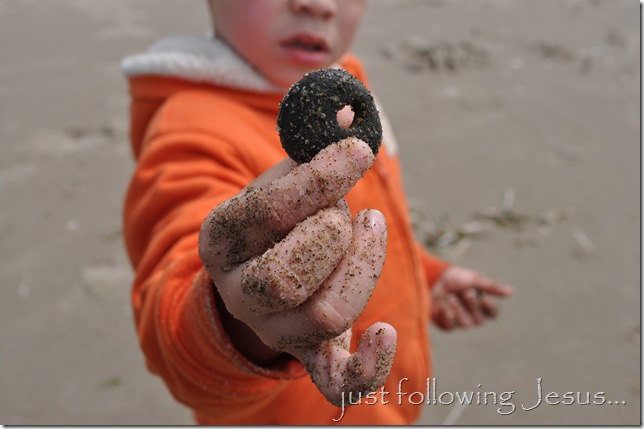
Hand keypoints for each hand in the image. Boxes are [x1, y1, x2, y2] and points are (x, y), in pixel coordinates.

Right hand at [198, 137, 395, 406]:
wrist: (258, 272)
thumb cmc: (276, 219)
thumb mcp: (279, 180)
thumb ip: (309, 153)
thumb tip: (350, 118)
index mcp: (222, 237)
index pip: (267, 211)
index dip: (319, 179)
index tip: (358, 152)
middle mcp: (239, 290)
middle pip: (290, 275)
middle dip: (334, 234)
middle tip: (349, 213)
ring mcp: (273, 327)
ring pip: (324, 314)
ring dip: (362, 266)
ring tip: (367, 231)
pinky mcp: (308, 352)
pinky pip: (336, 381)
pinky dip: (367, 366)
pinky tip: (385, 333)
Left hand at [431, 266, 512, 329]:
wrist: (435, 279)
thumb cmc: (458, 279)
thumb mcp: (474, 280)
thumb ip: (491, 287)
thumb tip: (511, 291)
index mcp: (483, 306)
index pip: (493, 314)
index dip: (490, 308)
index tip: (484, 298)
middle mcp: (474, 316)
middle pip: (480, 320)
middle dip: (472, 305)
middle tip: (466, 292)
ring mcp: (461, 322)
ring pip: (466, 325)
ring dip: (459, 310)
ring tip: (451, 297)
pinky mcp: (447, 324)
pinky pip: (450, 326)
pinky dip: (447, 314)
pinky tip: (443, 305)